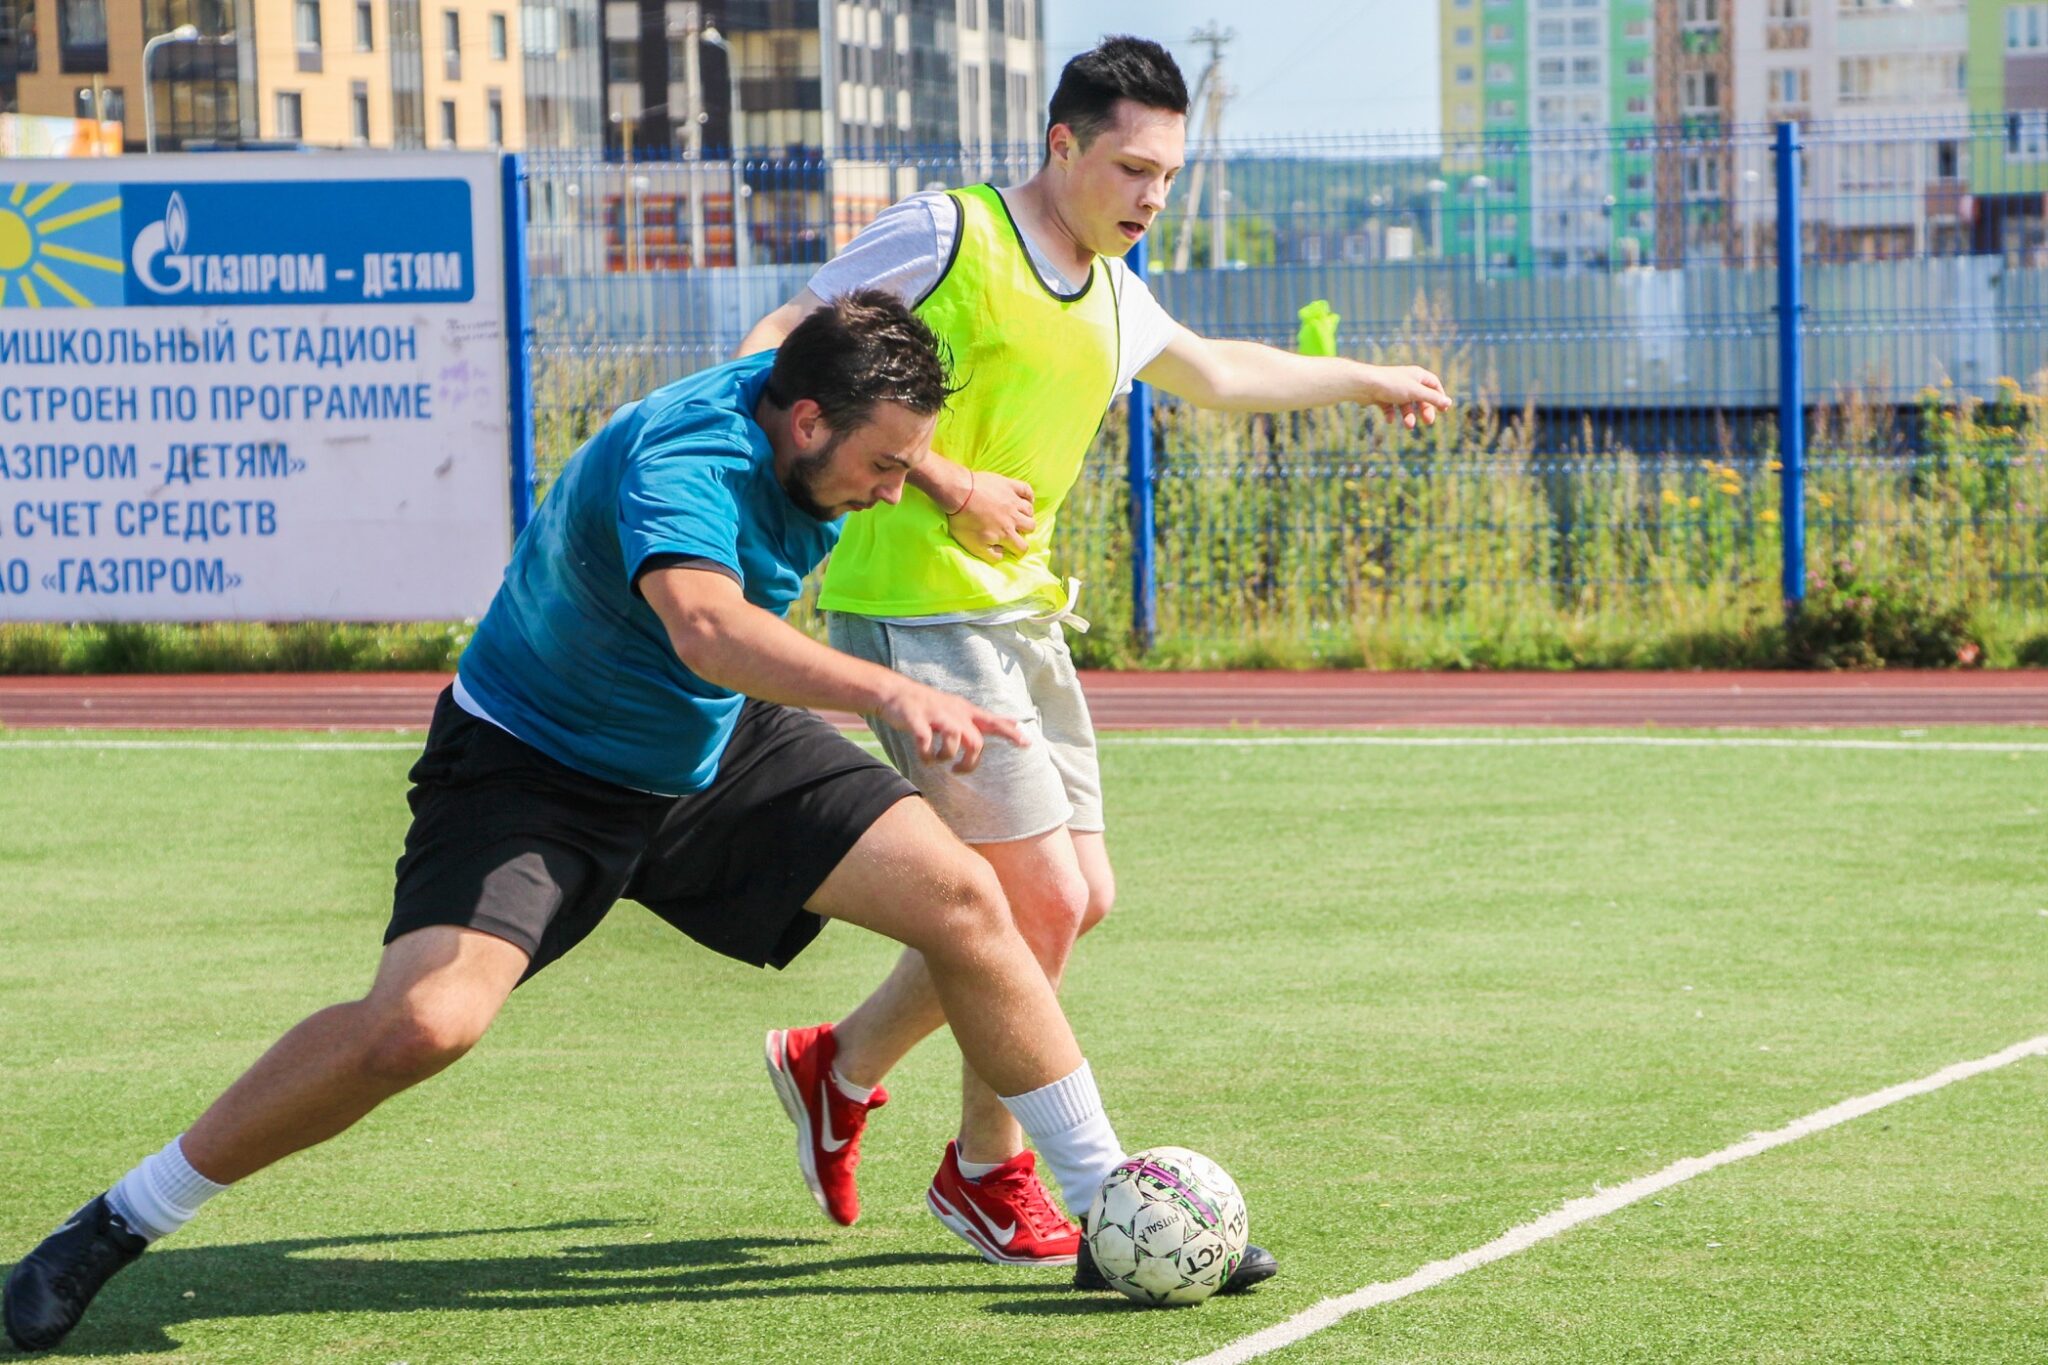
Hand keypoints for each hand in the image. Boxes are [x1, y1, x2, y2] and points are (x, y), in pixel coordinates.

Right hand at [875, 678, 1028, 773]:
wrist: (895, 692)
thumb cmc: (931, 705)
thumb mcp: (961, 708)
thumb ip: (984, 719)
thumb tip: (1015, 722)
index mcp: (965, 712)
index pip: (993, 722)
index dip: (1010, 733)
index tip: (1027, 743)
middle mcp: (954, 712)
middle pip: (974, 741)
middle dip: (969, 762)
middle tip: (958, 771)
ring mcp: (935, 715)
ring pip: (953, 739)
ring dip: (946, 756)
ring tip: (937, 760)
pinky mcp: (916, 720)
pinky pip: (925, 741)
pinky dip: (926, 755)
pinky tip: (924, 758)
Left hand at [945, 472, 1036, 563]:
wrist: (959, 493)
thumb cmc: (964, 521)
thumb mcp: (973, 546)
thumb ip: (991, 555)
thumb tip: (1002, 554)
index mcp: (1006, 533)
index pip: (1022, 547)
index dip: (1020, 551)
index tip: (1014, 549)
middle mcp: (1014, 517)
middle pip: (1031, 526)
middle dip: (1025, 531)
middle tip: (1014, 529)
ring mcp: (1013, 500)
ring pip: (1029, 510)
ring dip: (1025, 514)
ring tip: (1016, 515)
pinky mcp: (1009, 485)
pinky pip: (1027, 490)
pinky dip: (1029, 495)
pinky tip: (1024, 499)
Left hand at [1361, 364, 1453, 429]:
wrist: (1364, 384)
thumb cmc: (1392, 385)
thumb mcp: (1416, 392)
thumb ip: (1432, 398)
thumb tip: (1448, 403)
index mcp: (1417, 375)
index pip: (1433, 384)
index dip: (1439, 396)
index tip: (1443, 409)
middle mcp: (1406, 380)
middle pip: (1420, 397)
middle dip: (1424, 409)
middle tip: (1428, 422)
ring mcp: (1394, 389)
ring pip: (1405, 405)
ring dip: (1408, 416)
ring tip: (1408, 426)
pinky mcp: (1382, 396)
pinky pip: (1390, 408)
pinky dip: (1392, 414)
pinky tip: (1390, 419)